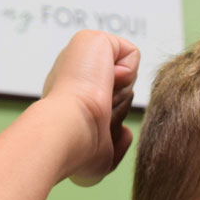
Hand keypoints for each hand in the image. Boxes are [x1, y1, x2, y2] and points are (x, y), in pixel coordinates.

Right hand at [40, 31, 139, 185]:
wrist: (69, 131)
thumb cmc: (78, 151)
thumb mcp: (101, 159)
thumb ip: (114, 148)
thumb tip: (126, 133)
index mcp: (71, 103)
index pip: (106, 110)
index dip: (108, 122)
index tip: (91, 130)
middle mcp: (75, 79)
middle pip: (121, 94)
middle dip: (117, 109)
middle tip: (96, 116)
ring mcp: (82, 59)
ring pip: (128, 79)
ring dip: (120, 97)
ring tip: (97, 102)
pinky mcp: (93, 40)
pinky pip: (131, 55)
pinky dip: (126, 73)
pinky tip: (104, 81)